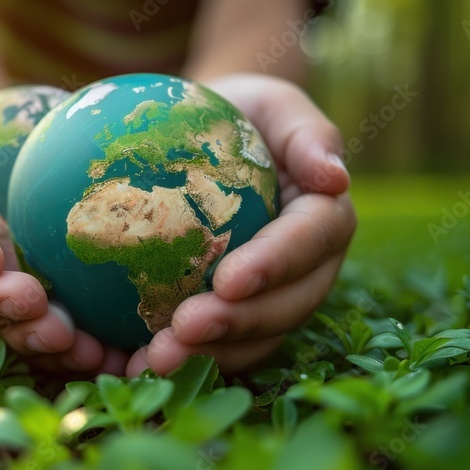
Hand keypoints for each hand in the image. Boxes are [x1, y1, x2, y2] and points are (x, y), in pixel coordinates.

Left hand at [126, 74, 356, 375]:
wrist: (204, 138)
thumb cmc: (238, 113)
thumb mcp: (272, 102)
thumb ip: (306, 132)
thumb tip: (335, 175)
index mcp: (326, 216)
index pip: (311, 241)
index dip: (275, 265)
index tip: (228, 281)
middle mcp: (310, 267)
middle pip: (288, 305)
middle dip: (238, 324)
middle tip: (182, 330)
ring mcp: (276, 297)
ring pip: (256, 337)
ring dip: (210, 354)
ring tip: (155, 360)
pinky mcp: (239, 315)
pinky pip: (220, 345)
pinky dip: (186, 358)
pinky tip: (134, 365)